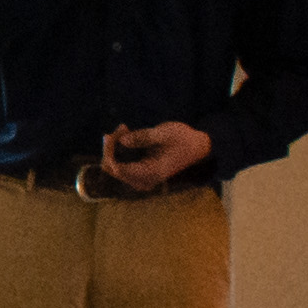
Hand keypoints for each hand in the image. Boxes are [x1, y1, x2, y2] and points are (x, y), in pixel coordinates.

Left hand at [95, 121, 214, 195]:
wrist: (197, 147)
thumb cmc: (183, 139)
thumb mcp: (165, 133)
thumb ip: (143, 137)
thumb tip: (122, 140)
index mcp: (152, 172)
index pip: (119, 170)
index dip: (110, 153)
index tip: (112, 134)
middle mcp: (145, 179)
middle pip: (113, 170)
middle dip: (111, 148)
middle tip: (121, 128)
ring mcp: (142, 178)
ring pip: (115, 168)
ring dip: (114, 148)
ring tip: (123, 128)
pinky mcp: (140, 172)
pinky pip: (121, 164)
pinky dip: (119, 150)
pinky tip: (124, 133)